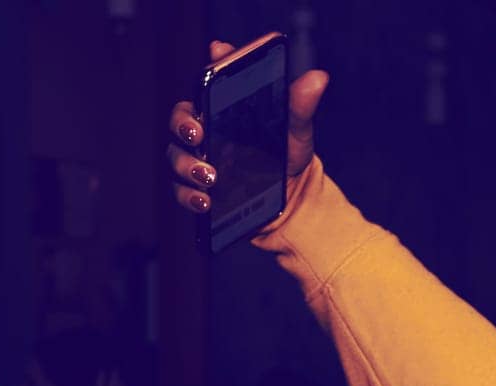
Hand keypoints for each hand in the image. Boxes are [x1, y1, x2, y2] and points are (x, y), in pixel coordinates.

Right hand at [165, 39, 329, 214]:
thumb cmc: (286, 156)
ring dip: (187, 165)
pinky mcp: (198, 189)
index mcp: (223, 111)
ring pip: (176, 156)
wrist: (290, 200)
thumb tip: (319, 78)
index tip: (210, 75)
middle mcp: (204, 133)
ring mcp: (198, 161)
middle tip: (198, 135)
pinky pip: (181, 191)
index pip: (206, 86)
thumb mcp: (295, 131)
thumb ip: (300, 106)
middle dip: (183, 125)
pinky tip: (204, 201)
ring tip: (209, 176)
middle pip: (180, 120)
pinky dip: (189, 196)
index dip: (204, 77)